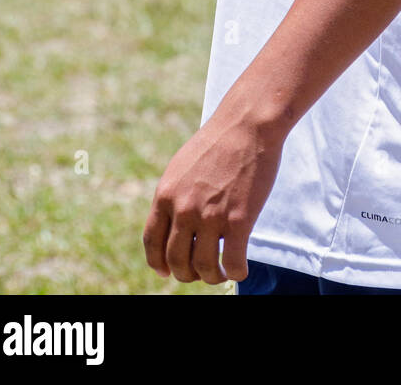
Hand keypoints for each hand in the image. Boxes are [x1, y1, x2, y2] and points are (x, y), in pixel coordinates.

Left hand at [143, 107, 284, 284]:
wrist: (248, 123)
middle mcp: (183, 209)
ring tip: (221, 273)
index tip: (166, 272)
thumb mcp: (182, 166)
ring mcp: (210, 217)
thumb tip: (172, 223)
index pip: (152, 242)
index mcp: (166, 195)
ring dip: (212, 277)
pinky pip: (233, 264)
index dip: (158, 263)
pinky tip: (240, 269)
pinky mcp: (238, 220)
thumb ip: (174, 195)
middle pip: (177, 261)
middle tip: (200, 272)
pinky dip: (236, 273)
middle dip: (187, 274)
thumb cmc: (219, 141)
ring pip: (204, 268)